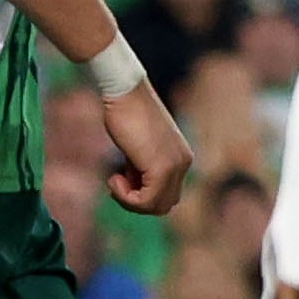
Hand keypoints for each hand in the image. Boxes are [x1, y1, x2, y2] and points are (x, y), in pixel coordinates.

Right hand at [104, 80, 194, 215]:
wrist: (125, 91)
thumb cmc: (126, 113)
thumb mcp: (138, 146)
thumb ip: (142, 166)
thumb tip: (135, 185)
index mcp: (181, 157)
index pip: (167, 194)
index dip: (141, 193)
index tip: (122, 176)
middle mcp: (184, 163)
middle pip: (164, 204)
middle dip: (137, 201)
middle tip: (117, 181)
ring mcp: (176, 166)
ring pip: (157, 206)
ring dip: (130, 201)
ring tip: (115, 178)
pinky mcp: (162, 167)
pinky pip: (147, 201)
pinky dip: (126, 197)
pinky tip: (113, 177)